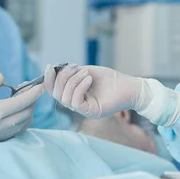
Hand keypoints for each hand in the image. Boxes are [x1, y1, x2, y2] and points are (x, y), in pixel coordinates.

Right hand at [0, 73, 43, 149]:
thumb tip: (2, 77)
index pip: (21, 102)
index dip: (34, 92)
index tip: (43, 84)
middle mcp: (1, 126)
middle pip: (28, 111)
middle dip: (33, 98)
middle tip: (29, 86)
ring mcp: (3, 134)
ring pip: (26, 120)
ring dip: (29, 107)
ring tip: (22, 94)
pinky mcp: (3, 138)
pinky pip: (21, 127)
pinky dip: (25, 116)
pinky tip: (19, 106)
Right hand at [44, 64, 179, 125]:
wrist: (130, 86)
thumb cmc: (111, 79)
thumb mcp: (86, 72)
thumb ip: (71, 73)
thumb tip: (55, 69)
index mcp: (74, 95)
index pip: (54, 90)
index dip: (49, 79)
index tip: (50, 66)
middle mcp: (77, 104)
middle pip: (57, 94)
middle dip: (62, 78)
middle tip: (74, 67)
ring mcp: (84, 110)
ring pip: (65, 98)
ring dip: (72, 81)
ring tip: (85, 73)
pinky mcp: (91, 112)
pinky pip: (76, 101)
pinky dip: (79, 87)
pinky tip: (88, 79)